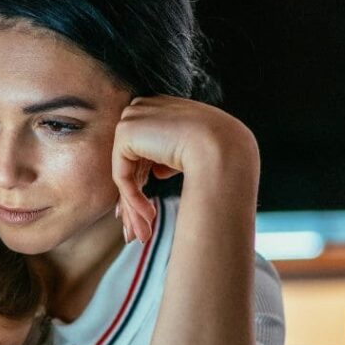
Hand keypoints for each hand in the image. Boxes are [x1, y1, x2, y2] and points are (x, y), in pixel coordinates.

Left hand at [111, 95, 258, 243]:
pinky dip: (133, 199)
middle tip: (135, 232)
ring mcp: (132, 119)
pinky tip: (149, 217)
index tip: (144, 214)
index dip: (140, 185)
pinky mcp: (125, 134)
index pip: (141, 152)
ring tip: (142, 235)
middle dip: (133, 202)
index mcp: (159, 110)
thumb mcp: (189, 155)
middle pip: (130, 164)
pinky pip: (122, 175)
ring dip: (134, 208)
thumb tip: (157, 171)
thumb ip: (169, 160)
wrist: (223, 146)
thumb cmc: (217, 152)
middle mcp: (142, 109)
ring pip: (125, 173)